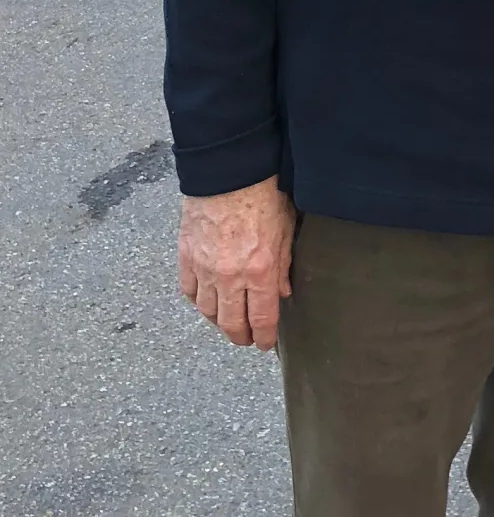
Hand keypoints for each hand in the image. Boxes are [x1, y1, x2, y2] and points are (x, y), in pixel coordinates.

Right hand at [177, 177, 295, 349]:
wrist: (229, 173)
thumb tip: (282, 294)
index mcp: (259, 270)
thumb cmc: (263, 195)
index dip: (263, 337)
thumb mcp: (285, 229)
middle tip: (245, 339)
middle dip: (240, 336)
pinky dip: (198, 301)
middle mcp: (230, 277)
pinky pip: (189, 292)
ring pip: (207, 312)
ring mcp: (204, 269)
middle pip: (231, 323)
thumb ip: (283, 265)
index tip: (264, 344)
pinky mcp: (186, 258)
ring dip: (218, 321)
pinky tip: (207, 300)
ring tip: (227, 322)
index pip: (261, 319)